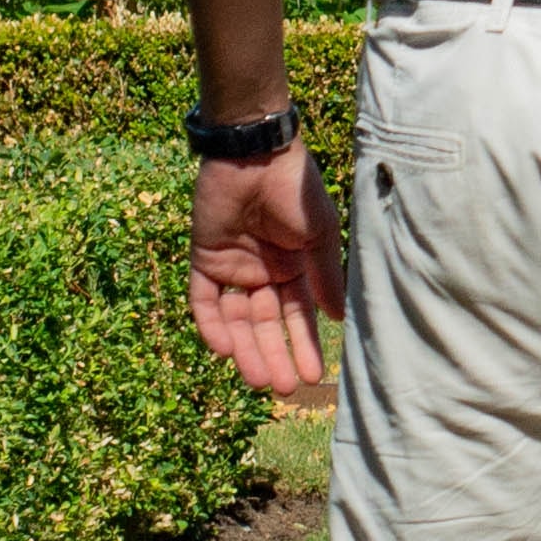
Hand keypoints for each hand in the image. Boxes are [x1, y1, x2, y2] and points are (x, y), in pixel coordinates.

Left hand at [188, 146, 332, 398]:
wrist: (254, 153)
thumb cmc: (295, 189)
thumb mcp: (318, 235)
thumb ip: (324, 275)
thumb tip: (337, 319)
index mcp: (295, 266)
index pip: (298, 315)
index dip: (304, 345)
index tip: (312, 376)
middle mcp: (263, 271)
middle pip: (266, 324)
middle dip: (273, 355)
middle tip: (280, 387)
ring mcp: (232, 266)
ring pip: (237, 319)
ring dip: (245, 349)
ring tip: (256, 379)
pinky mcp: (203, 258)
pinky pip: (204, 299)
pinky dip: (212, 324)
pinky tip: (224, 349)